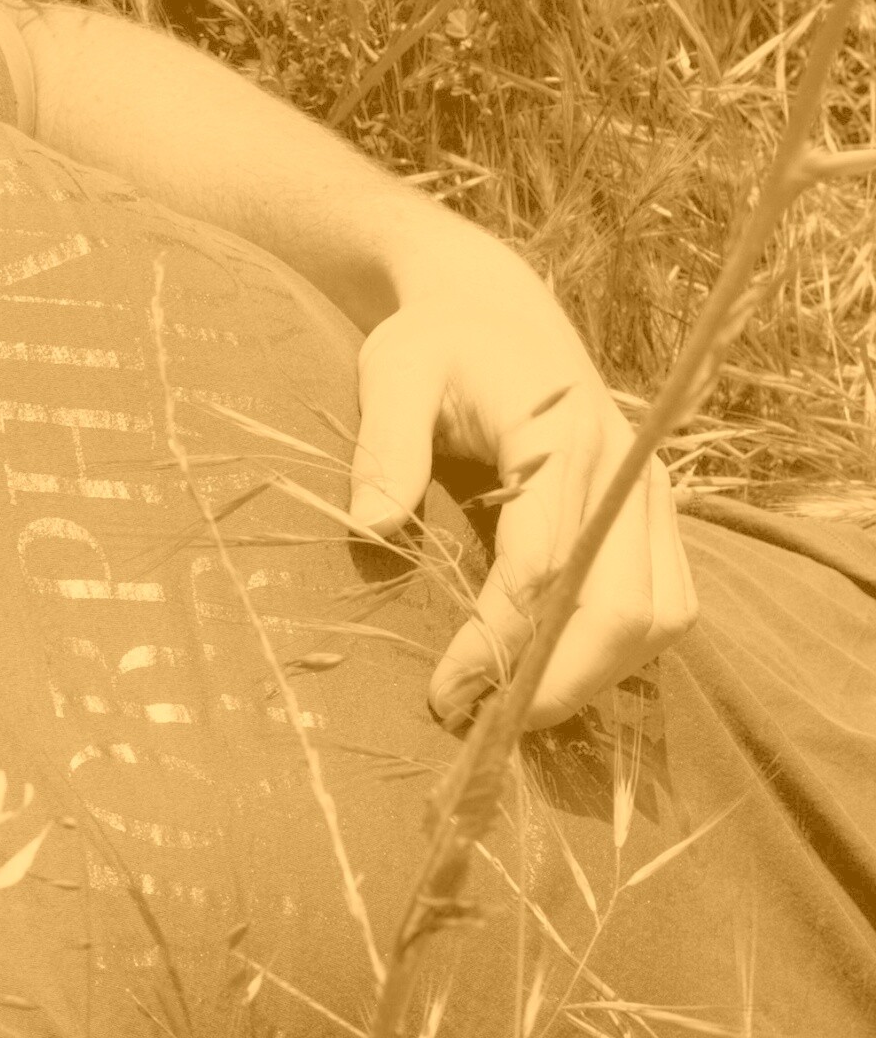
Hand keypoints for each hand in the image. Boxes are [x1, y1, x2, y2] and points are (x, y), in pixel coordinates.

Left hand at [345, 248, 696, 729]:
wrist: (497, 311)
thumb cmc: (435, 344)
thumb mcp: (393, 369)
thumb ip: (384, 444)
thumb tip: (370, 526)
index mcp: (562, 436)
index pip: (544, 565)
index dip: (497, 641)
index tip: (443, 694)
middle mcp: (625, 469)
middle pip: (624, 608)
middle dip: (558, 682)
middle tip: (480, 726)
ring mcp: (650, 495)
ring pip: (660, 616)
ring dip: (594, 678)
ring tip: (512, 711)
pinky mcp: (655, 516)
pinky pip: (665, 603)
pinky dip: (619, 656)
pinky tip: (550, 678)